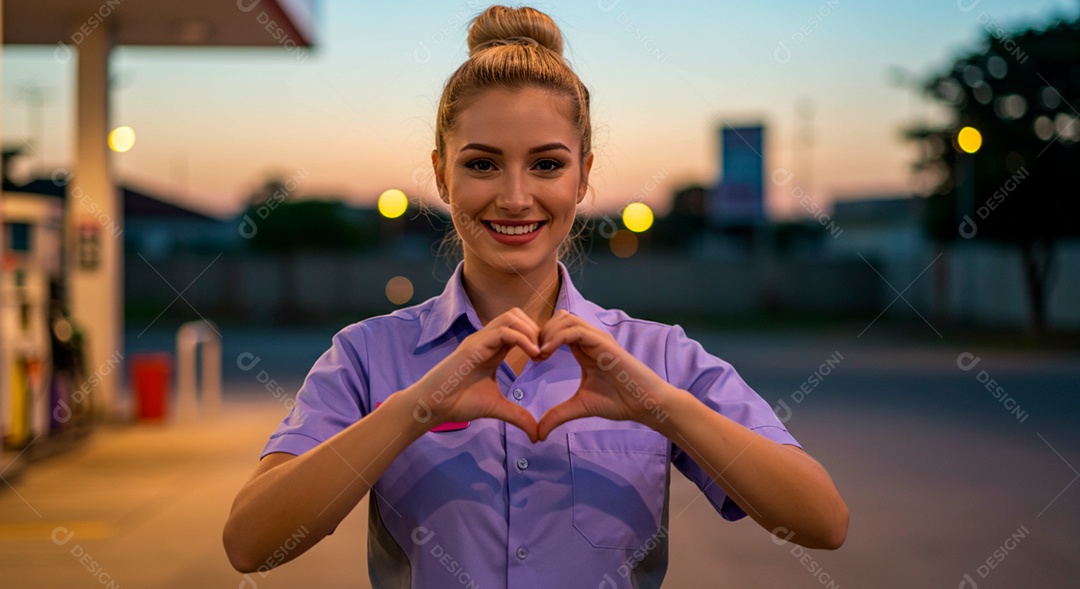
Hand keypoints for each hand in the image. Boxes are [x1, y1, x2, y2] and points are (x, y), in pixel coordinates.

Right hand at [403, 308, 541, 441]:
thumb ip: (518, 416)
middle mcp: (487, 339)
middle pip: (517, 315)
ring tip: (539, 353)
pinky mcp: (474, 345)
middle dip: (536, 329)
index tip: (546, 357)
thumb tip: (536, 434)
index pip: (519, 327)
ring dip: (531, 331)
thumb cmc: (459, 402)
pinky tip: (533, 354)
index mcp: (494, 348)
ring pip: (511, 317)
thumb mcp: (497, 408)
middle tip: (545, 352)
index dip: (536, 337)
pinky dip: (523, 339)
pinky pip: (504, 332)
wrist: (434, 406)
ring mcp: (480, 339)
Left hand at [536, 310, 674, 440]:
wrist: (643, 403)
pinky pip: (576, 330)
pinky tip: (548, 353)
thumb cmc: (618, 401)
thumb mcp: (579, 407)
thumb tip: (537, 434)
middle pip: (559, 318)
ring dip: (548, 333)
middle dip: (542, 332)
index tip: (533, 359)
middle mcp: (590, 339)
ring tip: (540, 354)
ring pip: (566, 319)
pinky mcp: (604, 343)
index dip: (541, 339)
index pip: (557, 329)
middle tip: (534, 355)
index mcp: (583, 348)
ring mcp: (597, 338)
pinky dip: (557, 337)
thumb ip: (557, 415)